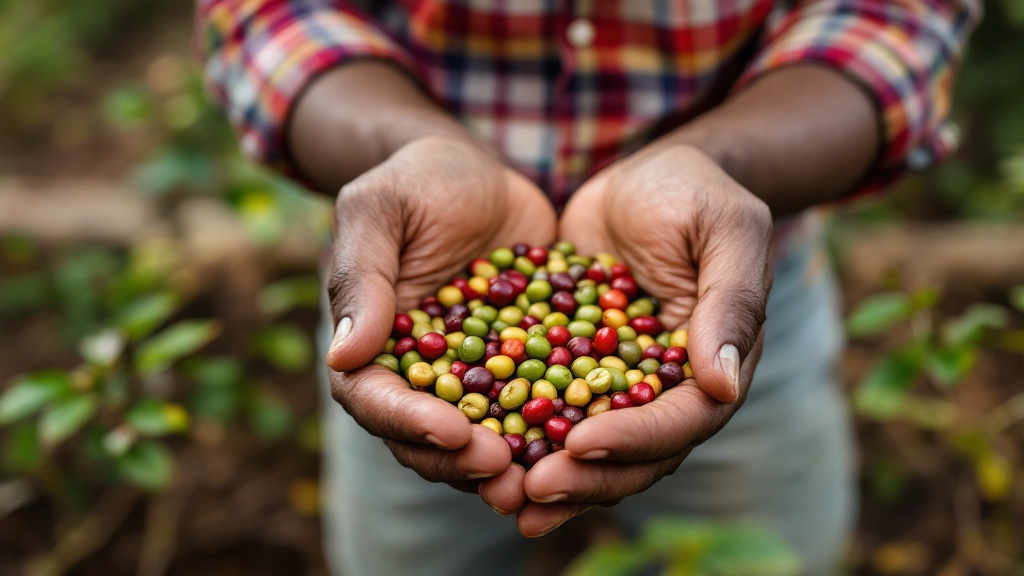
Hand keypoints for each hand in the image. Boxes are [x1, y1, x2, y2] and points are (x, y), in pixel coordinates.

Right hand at [324, 137, 556, 494]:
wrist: (484, 172)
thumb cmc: (420, 179)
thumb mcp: (381, 209)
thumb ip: (362, 279)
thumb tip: (343, 358)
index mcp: (371, 344)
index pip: (375, 398)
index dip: (410, 422)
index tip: (454, 431)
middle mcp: (419, 373)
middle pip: (428, 437)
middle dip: (463, 461)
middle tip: (506, 471)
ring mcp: (473, 376)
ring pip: (482, 437)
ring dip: (509, 464)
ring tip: (542, 480)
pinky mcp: (522, 367)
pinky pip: (537, 408)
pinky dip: (555, 430)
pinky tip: (587, 439)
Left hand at [500, 143, 773, 535]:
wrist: (641, 176)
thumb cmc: (694, 192)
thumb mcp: (724, 228)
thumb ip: (731, 301)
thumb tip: (723, 385)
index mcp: (712, 366)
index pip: (681, 421)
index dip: (634, 439)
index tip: (581, 441)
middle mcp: (667, 390)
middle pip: (633, 454)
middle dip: (585, 476)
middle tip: (532, 490)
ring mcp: (618, 385)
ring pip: (588, 448)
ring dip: (550, 477)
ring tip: (502, 497)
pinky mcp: (573, 369)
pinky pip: (548, 412)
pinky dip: (518, 437)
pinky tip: (478, 452)